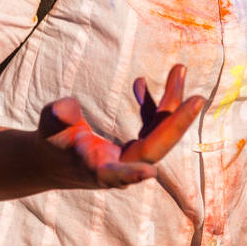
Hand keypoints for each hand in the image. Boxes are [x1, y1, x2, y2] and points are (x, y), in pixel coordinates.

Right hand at [36, 64, 204, 189]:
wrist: (54, 158)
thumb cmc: (50, 141)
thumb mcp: (48, 126)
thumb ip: (56, 116)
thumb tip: (66, 107)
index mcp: (97, 169)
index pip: (116, 174)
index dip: (130, 175)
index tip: (150, 173)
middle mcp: (120, 167)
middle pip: (154, 149)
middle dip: (176, 124)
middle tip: (198, 98)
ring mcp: (130, 158)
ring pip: (159, 134)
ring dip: (170, 104)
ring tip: (179, 71)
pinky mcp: (133, 148)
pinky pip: (150, 127)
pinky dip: (151, 106)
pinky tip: (141, 83)